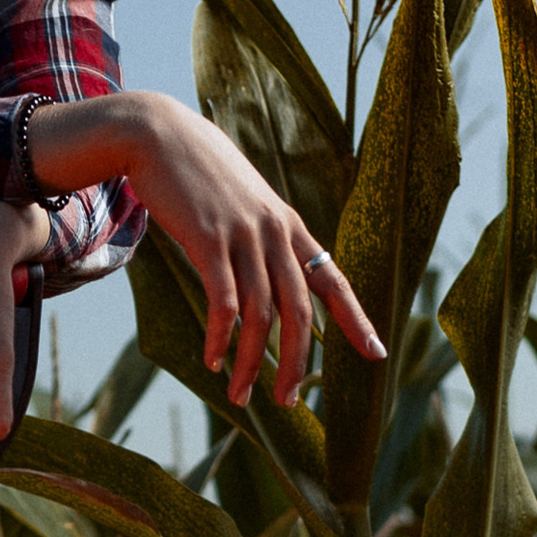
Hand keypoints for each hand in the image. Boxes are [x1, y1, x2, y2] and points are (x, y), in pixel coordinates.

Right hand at [28, 89, 383, 408]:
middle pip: (298, 310)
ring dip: (252, 362)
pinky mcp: (208, 240)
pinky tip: (212, 360)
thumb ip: (259, 238)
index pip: (333, 279)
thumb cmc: (198, 173)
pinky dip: (220, 338)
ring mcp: (243, 235)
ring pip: (260, 314)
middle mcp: (275, 232)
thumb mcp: (241, 202)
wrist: (159, 134)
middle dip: (296, 362)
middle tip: (287, 402)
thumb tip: (265, 281)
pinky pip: (223, 301)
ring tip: (241, 394)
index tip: (377, 355)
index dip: (356, 320)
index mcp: (289, 226)